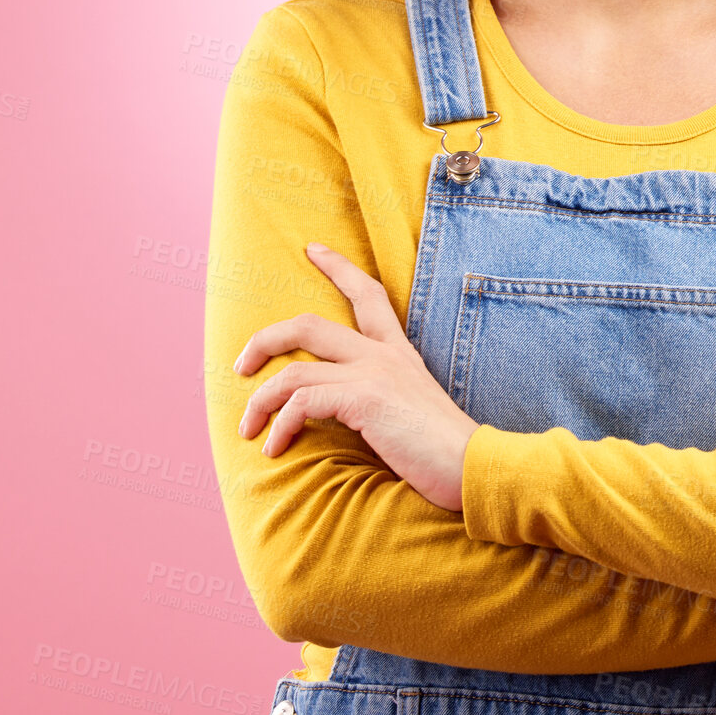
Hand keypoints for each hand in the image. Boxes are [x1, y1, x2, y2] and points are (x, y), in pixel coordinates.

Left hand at [233, 242, 479, 511]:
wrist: (474, 465)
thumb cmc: (445, 452)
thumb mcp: (411, 410)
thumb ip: (381, 399)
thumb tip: (344, 413)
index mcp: (398, 353)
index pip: (368, 295)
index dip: (338, 267)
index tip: (313, 249)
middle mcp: (384, 355)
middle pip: (309, 324)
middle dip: (264, 341)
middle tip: (240, 366)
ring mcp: (374, 374)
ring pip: (294, 369)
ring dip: (260, 400)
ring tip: (249, 428)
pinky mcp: (365, 399)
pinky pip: (302, 401)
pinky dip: (280, 425)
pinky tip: (275, 447)